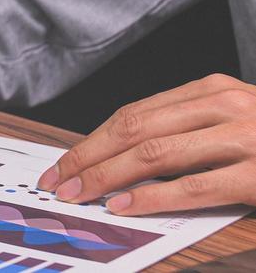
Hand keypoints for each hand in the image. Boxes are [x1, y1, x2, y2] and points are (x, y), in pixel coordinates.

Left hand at [38, 74, 255, 214]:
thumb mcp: (234, 123)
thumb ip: (187, 131)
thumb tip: (122, 157)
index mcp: (213, 90)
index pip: (134, 112)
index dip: (92, 140)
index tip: (63, 163)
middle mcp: (225, 105)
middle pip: (134, 129)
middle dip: (88, 157)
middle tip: (58, 182)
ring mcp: (245, 137)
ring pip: (156, 152)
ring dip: (109, 176)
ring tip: (81, 195)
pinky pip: (195, 185)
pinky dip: (154, 197)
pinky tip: (126, 206)